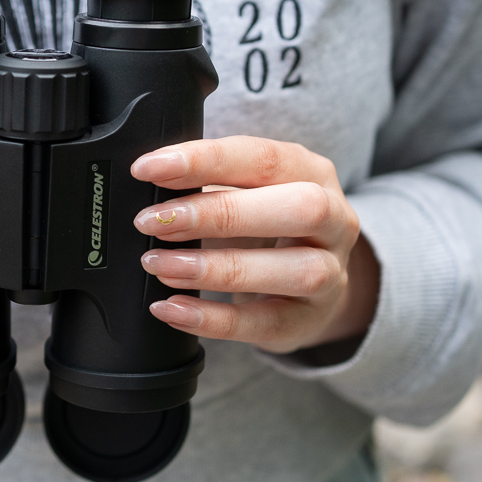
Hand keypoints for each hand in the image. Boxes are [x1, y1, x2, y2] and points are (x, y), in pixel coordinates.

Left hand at [131, 136, 378, 354]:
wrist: (309, 282)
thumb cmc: (265, 224)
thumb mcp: (244, 192)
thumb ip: (208, 183)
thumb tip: (149, 185)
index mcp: (311, 172)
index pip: (263, 158)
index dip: (205, 160)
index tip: (148, 169)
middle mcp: (333, 220)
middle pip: (298, 208)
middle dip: (217, 213)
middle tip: (153, 222)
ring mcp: (330, 273)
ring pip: (293, 270)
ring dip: (215, 268)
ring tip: (159, 265)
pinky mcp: (309, 320)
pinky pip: (266, 324)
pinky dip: (214, 318)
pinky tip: (173, 308)